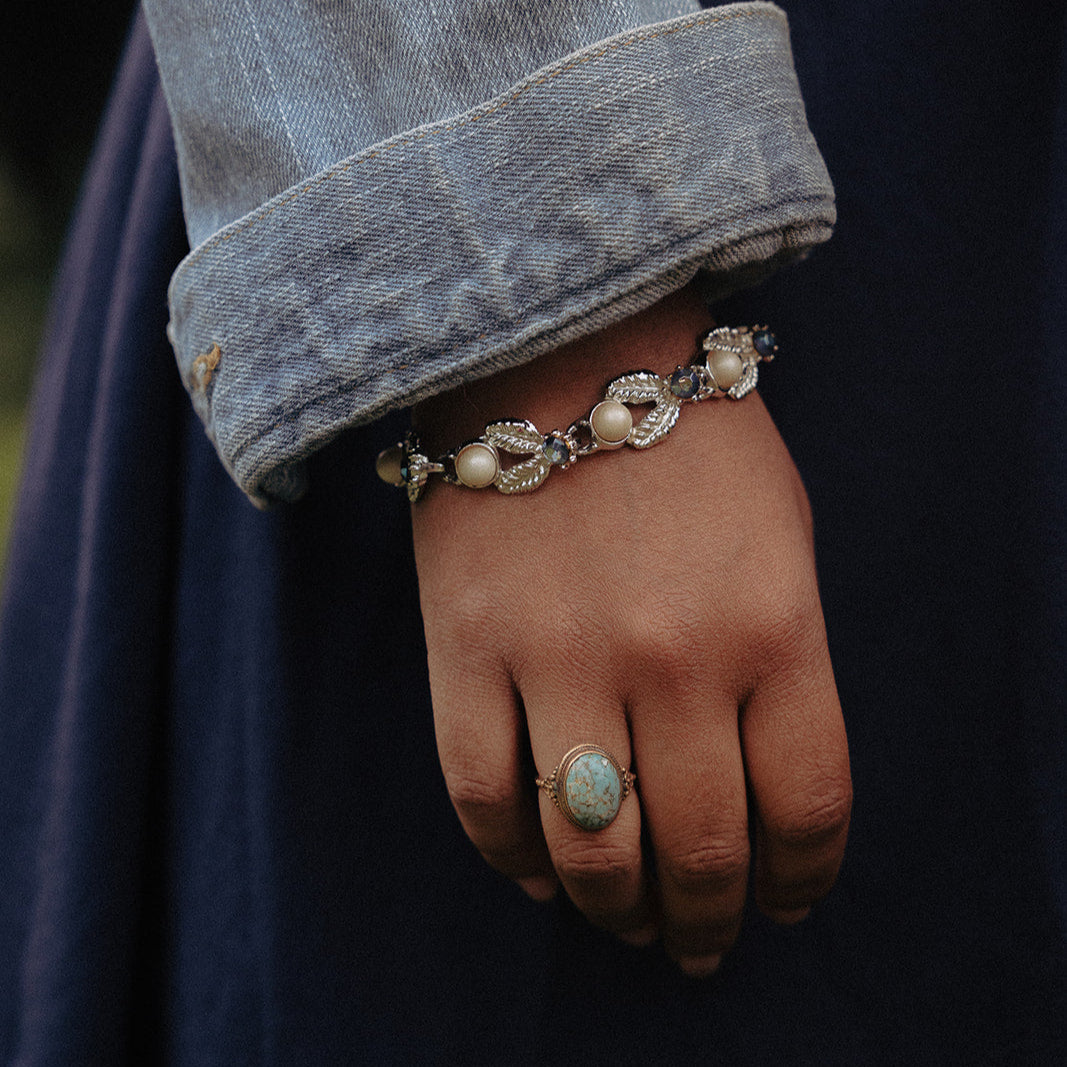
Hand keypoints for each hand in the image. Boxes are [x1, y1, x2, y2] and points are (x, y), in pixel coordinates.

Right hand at [411, 284, 850, 975]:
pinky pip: (480, 795)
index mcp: (774, 627)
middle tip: (697, 940)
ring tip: (624, 923)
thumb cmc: (688, 439)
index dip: (800, 882)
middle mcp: (673, 660)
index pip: (806, 808)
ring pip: (589, 848)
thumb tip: (753, 788)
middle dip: (705, 919)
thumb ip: (785, 665)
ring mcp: (560, 658)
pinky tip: (538, 872)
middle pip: (699, 851)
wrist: (558, 346)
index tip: (785, 906)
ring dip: (614, 910)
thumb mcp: (784, 537)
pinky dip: (511, 858)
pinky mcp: (467, 647)